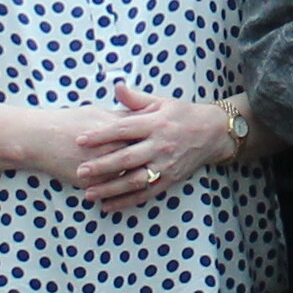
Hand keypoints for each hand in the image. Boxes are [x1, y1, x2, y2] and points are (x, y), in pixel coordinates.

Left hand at [75, 87, 237, 212]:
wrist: (212, 133)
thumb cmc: (182, 115)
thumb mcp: (161, 102)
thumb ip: (136, 99)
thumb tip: (116, 87)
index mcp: (155, 124)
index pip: (123, 129)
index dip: (101, 135)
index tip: (80, 140)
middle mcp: (160, 146)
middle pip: (127, 158)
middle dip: (102, 166)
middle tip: (80, 171)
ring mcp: (165, 165)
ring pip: (134, 181)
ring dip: (111, 189)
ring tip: (89, 194)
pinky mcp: (169, 180)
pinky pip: (145, 194)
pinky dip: (126, 201)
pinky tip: (108, 206)